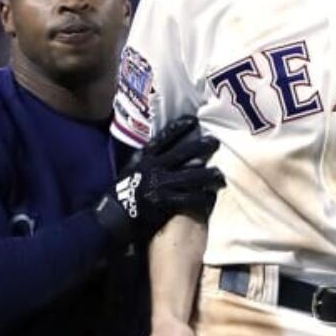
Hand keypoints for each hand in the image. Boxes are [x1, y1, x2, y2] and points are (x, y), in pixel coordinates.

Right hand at [96, 116, 224, 244]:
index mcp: (145, 156)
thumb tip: (166, 150)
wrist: (114, 216)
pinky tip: (211, 198)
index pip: (164, 137)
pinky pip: (190, 198)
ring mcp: (160, 184)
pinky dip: (202, 198)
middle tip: (216, 142)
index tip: (194, 119)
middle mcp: (154, 167)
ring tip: (220, 177)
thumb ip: (147, 159)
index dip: (180, 127)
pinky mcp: (164, 201)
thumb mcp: (132, 169)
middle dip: (201, 146)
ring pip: (191, 176)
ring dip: (209, 175)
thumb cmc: (124, 193)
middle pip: (183, 152)